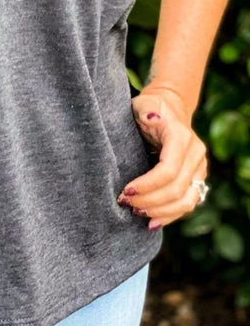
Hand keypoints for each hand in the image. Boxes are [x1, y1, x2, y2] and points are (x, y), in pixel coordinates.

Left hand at [117, 88, 209, 231]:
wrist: (170, 108)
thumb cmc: (150, 106)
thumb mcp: (143, 103)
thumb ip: (145, 110)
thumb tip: (151, 117)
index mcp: (181, 137)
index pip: (169, 170)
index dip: (148, 185)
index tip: (125, 190)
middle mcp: (196, 154)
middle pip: (176, 189)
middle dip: (149, 200)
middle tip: (125, 202)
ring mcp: (200, 168)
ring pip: (186, 201)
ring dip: (160, 211)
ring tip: (136, 211)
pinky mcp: (197, 179)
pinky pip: (188, 204)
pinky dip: (170, 215)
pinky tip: (152, 222)